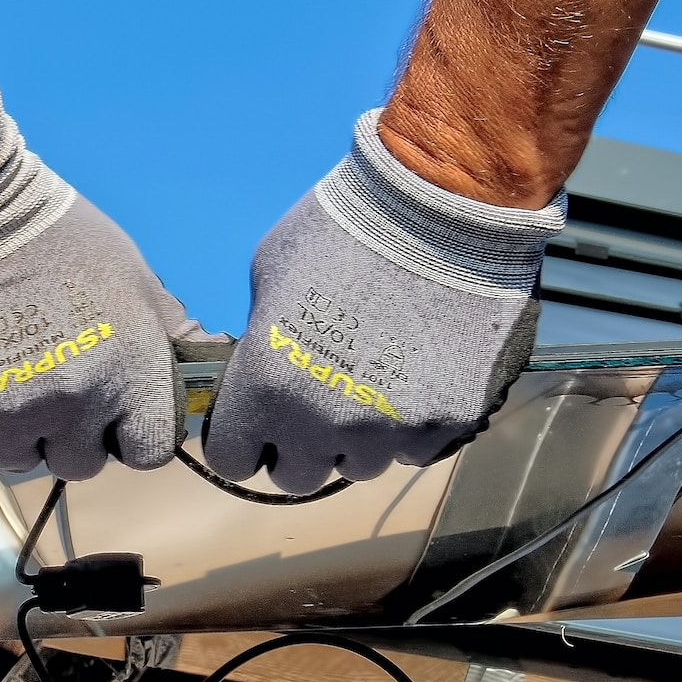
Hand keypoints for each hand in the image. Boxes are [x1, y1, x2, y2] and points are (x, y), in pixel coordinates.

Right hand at [0, 69, 222, 480]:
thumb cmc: (57, 237)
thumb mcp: (133, 277)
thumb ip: (171, 333)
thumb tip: (212, 361)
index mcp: (131, 374)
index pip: (148, 452)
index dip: (131, 434)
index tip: (113, 413)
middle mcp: (76, 404)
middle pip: (81, 463)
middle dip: (71, 434)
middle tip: (50, 384)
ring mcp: (11, 415)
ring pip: (22, 461)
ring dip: (17, 434)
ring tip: (5, 378)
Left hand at [202, 110, 562, 492]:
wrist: (441, 205)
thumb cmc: (342, 224)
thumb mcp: (271, 274)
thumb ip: (263, 338)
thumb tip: (267, 364)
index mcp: (268, 388)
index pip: (233, 458)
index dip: (244, 439)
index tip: (257, 423)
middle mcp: (325, 423)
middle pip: (297, 476)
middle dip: (298, 446)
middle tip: (316, 404)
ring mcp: (391, 429)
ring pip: (362, 466)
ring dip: (358, 437)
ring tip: (373, 384)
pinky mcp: (447, 422)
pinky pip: (417, 448)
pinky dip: (412, 425)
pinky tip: (416, 377)